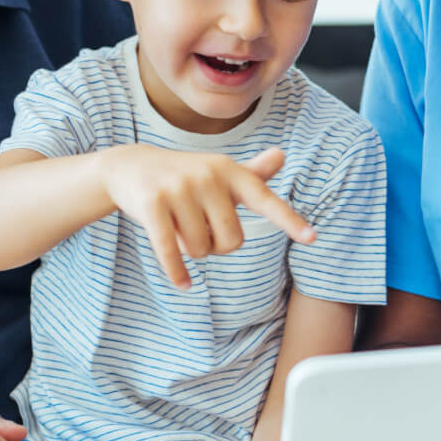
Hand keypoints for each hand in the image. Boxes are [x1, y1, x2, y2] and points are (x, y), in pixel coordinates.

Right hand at [101, 145, 314, 286]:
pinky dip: (177, 272)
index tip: (313, 238)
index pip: (265, 199)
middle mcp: (207, 177)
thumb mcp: (216, 171)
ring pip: (201, 249)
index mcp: (228, 171)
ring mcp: (178, 189)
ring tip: (179, 231)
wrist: (127, 166)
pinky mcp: (152, 205)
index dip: (289, 220)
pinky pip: (171, 251)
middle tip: (201, 231)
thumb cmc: (181, 175)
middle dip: (217, 247)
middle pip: (231, 240)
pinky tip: (184, 284)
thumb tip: (281, 156)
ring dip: (192, 252)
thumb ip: (250, 173)